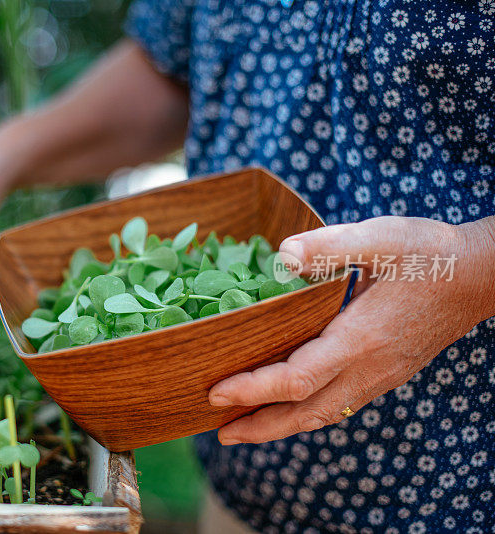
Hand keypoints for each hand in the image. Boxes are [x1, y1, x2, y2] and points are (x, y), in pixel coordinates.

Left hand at [208, 215, 494, 445]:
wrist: (483, 276)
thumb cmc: (431, 254)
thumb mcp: (381, 238)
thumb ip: (330, 245)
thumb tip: (281, 255)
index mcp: (360, 338)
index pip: (297, 378)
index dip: (254, 389)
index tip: (216, 392)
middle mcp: (369, 367)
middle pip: (306, 412)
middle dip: (259, 426)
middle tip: (219, 433)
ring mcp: (381, 375)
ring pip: (324, 414)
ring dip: (281, 427)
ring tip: (244, 431)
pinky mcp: (387, 373)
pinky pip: (341, 405)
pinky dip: (307, 414)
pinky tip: (290, 408)